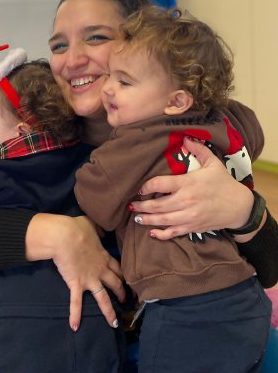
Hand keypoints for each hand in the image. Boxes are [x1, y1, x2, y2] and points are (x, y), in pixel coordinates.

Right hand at [26, 213, 124, 329]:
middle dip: (121, 293)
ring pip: (103, 298)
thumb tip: (101, 230)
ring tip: (113, 323)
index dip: (124, 276)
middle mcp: (100, 270)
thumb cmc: (76, 228)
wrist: (64, 236)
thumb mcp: (91, 224)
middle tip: (125, 302)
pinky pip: (76, 302)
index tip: (129, 282)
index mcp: (104, 256)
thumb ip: (97, 229)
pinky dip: (75, 315)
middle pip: (115, 284)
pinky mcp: (76, 284)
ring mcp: (89, 279)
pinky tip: (74, 327)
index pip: (118, 268)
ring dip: (108, 312)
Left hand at [130, 137, 253, 238]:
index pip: (160, 184)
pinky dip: (162, 234)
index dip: (147, 186)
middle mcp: (186, 201)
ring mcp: (189, 216)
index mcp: (188, 183)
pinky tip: (152, 233)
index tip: (140, 188)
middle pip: (158, 205)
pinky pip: (174, 232)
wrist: (239, 207)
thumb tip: (185, 137)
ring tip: (137, 218)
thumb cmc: (224, 183)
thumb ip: (199, 150)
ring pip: (163, 220)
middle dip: (142, 206)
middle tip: (132, 205)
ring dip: (148, 220)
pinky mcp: (193, 227)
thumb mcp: (214, 163)